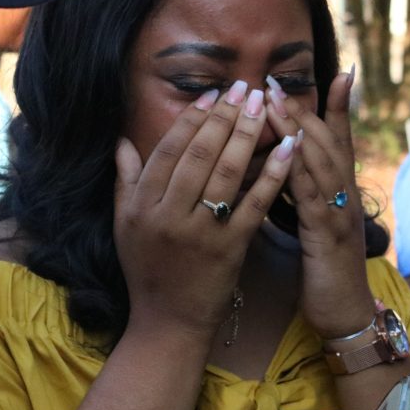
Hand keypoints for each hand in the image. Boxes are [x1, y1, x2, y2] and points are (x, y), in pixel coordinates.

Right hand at [115, 80, 295, 337]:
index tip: (212, 95)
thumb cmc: (146, 270)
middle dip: (225, 116)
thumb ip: (124, 181)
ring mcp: (201, 232)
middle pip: (200, 154)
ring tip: (264, 105)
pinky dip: (273, 173)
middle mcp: (169, 215)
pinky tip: (289, 148)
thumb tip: (120, 141)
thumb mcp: (124, 225)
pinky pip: (255, 203)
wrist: (168, 321)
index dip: (192, 119)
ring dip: (249, 134)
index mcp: (142, 206)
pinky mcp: (231, 249)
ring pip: (228, 173)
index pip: (169, 150)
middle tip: (245, 88)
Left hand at [265, 69, 373, 338]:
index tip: (335, 71)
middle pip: (326, 141)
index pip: (337, 141)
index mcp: (338, 193)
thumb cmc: (323, 271)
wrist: (344, 315)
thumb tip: (282, 169)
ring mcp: (339, 213)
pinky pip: (312, 195)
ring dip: (297, 128)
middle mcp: (344, 195)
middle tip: (276, 79)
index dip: (337, 107)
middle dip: (302, 108)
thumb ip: (303, 195)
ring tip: (274, 101)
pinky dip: (299, 168)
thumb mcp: (314, 226)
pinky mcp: (327, 235)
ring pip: (319, 161)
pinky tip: (286, 148)